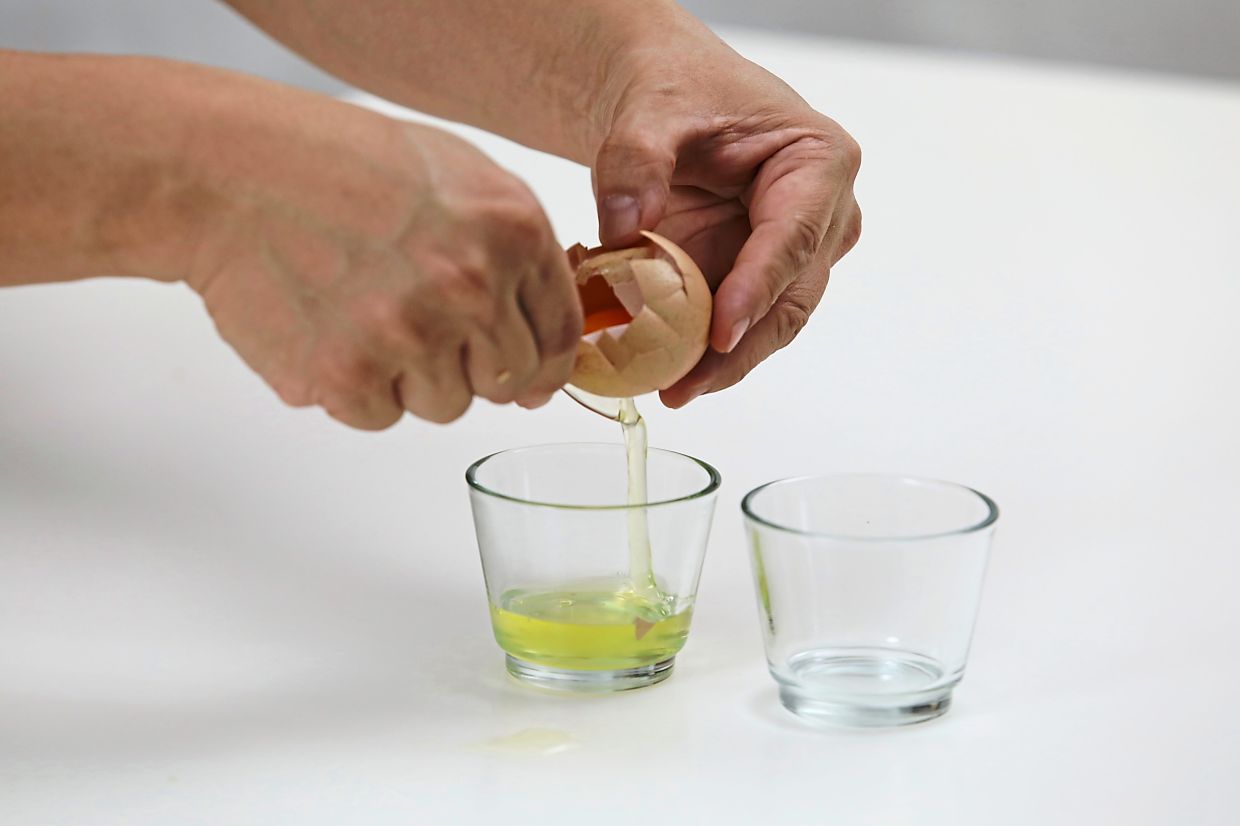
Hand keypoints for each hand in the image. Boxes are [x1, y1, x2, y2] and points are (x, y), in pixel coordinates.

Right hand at [183, 87, 580, 428]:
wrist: (229, 174)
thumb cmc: (340, 165)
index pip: (559, 336)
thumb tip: (545, 353)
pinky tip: (331, 330)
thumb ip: (516, 256)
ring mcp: (409, 336)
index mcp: (512, 231)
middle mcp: (471, 287)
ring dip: (412, 377)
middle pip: (506, 380)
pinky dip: (357, 388)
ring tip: (365, 313)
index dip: (544, 365)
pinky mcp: (346, 377)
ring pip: (445, 405)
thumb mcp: (460, 176)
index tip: (530, 380)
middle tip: (420, 323)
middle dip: (472, 363)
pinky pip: (380, 417)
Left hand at [591, 28, 861, 406]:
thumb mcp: (648, 113)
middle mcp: (823, 217)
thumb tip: (621, 228)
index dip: (757, 289)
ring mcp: (795, 254)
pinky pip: (735, 325)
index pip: (792, 237)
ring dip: (719, 363)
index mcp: (818, 162)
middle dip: (738, 350)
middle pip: (790, 298)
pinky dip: (699, 350)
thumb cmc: (677, 91)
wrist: (667, 100)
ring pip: (768, 324)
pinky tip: (658, 370)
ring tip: (668, 390)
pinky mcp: (759, 279)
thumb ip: (633, 164)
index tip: (720, 333)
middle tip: (684, 386)